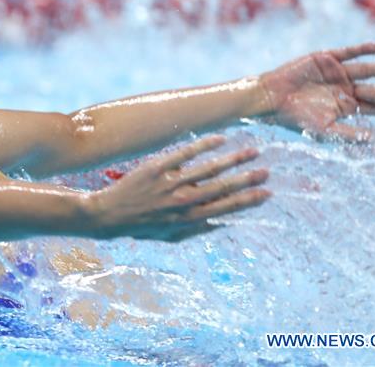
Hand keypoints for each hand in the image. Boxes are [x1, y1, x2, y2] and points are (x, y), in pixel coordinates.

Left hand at [88, 136, 268, 241]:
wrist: (108, 214)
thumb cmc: (140, 226)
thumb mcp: (170, 236)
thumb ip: (195, 230)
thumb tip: (220, 223)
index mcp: (188, 219)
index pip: (225, 208)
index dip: (248, 200)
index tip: (267, 193)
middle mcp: (182, 201)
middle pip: (222, 187)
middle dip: (247, 179)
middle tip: (267, 170)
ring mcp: (170, 184)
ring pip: (208, 169)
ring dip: (233, 160)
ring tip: (252, 151)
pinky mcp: (156, 168)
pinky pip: (184, 153)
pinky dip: (204, 145)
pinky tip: (220, 138)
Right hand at [258, 42, 374, 141]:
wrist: (271, 98)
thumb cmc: (295, 117)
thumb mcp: (323, 129)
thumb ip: (348, 133)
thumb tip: (373, 139)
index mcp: (345, 106)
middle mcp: (345, 89)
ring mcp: (337, 73)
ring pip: (367, 70)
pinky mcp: (326, 59)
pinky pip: (349, 53)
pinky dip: (363, 49)